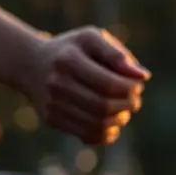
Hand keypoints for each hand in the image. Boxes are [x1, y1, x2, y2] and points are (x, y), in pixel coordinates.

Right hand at [22, 27, 148, 144]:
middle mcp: (56, 84)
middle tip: (135, 101)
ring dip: (119, 120)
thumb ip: (118, 55)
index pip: (109, 84)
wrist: (32, 64)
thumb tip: (143, 76)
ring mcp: (52, 104)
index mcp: (68, 60)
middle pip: (103, 106)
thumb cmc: (73, 49)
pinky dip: (107, 134)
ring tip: (124, 111)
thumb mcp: (93, 39)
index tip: (138, 85)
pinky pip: (88, 136)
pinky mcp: (52, 120)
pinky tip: (112, 123)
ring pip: (97, 124)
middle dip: (127, 105)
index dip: (131, 89)